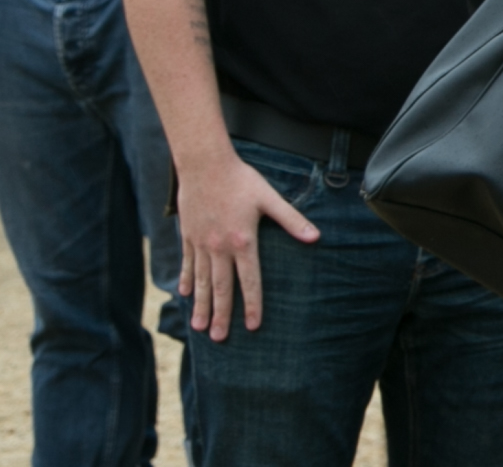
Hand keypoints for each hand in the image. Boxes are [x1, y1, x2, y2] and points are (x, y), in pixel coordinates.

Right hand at [176, 149, 319, 337]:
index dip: (253, 304)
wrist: (204, 165)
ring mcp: (201, 244)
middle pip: (221, 288)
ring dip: (201, 305)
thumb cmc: (241, 180)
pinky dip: (188, 281)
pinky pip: (188, 264)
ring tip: (200, 328)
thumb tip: (316, 237)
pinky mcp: (188, 237)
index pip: (249, 280)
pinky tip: (186, 295)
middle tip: (220, 338)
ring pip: (202, 281)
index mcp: (243, 241)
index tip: (254, 326)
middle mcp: (219, 248)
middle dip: (222, 315)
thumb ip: (292, 220)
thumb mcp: (270, 198)